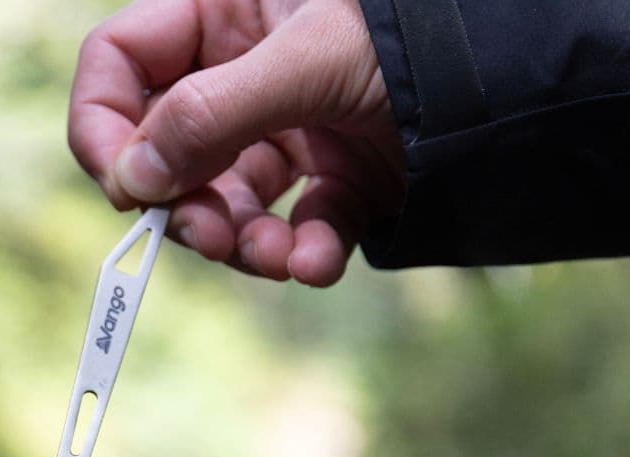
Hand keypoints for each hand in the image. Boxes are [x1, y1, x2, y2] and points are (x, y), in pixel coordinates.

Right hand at [68, 0, 404, 285]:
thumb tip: (131, 180)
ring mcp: (287, 129)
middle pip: (167, 150)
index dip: (105, 126)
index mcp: (223, 11)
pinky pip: (293, 227)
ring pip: (225, 203)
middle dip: (185, 206)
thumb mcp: (307, 61)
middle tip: (208, 236)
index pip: (119, 64)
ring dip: (242, 243)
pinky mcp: (332, 179)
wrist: (524, 83)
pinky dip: (303, 252)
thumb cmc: (415, 34)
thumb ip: (208, 115)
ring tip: (276, 258)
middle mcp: (245, 73)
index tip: (124, 188)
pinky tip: (320, 258)